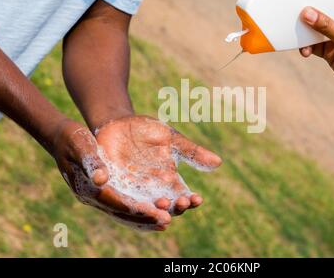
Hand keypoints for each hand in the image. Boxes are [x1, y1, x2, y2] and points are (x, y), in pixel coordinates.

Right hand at [51, 119, 171, 230]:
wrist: (63, 139)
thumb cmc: (72, 139)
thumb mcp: (80, 145)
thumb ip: (91, 161)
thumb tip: (101, 179)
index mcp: (86, 187)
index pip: (114, 202)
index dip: (134, 207)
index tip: (153, 211)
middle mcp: (93, 197)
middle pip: (122, 212)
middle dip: (145, 217)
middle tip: (167, 220)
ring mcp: (99, 197)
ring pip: (124, 214)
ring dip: (145, 219)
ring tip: (167, 221)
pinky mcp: (106, 193)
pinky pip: (124, 206)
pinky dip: (139, 211)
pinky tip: (156, 212)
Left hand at [95, 115, 221, 227]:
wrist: (118, 123)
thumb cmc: (147, 131)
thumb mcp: (171, 139)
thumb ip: (192, 151)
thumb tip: (218, 162)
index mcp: (169, 181)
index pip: (183, 196)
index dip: (190, 201)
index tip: (197, 198)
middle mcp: (153, 190)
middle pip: (167, 207)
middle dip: (174, 208)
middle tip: (180, 202)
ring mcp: (134, 191)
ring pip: (146, 208)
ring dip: (154, 211)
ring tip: (161, 206)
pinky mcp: (115, 187)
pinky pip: (122, 200)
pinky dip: (128, 205)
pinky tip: (134, 204)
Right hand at [299, 0, 333, 102]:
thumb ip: (328, 27)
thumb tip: (307, 12)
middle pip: (322, 13)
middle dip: (307, 15)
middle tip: (293, 16)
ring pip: (314, 30)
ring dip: (304, 35)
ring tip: (300, 42)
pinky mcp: (329, 52)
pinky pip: (312, 45)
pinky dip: (305, 47)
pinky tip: (304, 52)